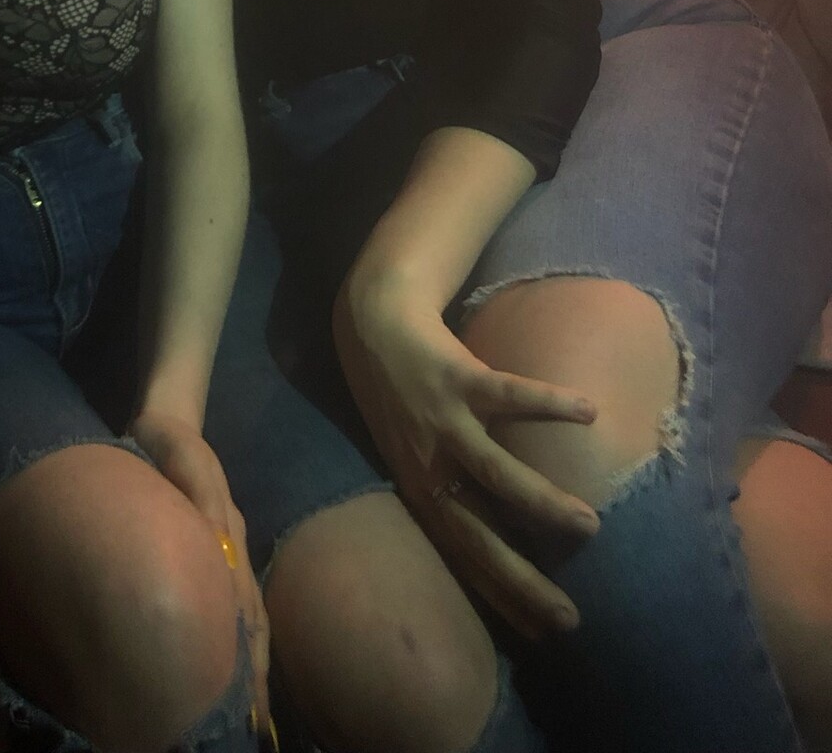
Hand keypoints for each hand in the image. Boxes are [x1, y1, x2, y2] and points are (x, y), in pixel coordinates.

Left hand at [127, 409, 270, 731]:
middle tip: (254, 726)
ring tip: (250, 712)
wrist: (166, 421)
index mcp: (228, 539)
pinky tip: (230, 666)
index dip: (249, 655)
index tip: (251, 700)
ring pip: (245, 620)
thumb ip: (200, 495)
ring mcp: (224, 554)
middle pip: (251, 624)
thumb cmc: (173, 444)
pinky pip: (230, 605)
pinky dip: (237, 640)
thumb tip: (216, 539)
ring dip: (248, 665)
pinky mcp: (210, 550)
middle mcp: (232, 554)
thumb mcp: (187, 461)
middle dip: (253, 675)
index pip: (246, 609)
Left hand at [333, 288, 600, 638]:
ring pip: (491, 469)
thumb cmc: (402, 397)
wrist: (370, 326)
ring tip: (587, 525)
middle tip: (570, 616)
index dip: (499, 594)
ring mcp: (439, 419)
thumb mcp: (413, 454)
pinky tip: (588, 411)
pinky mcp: (453, 375)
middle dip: (519, 577)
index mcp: (419, 488)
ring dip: (537, 500)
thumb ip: (451, 490)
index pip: (461, 555)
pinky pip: (505, 392)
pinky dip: (546, 401)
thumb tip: (505, 534)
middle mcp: (427, 462)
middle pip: (475, 531)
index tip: (544, 632)